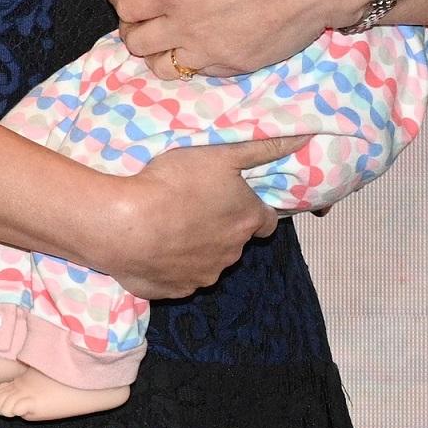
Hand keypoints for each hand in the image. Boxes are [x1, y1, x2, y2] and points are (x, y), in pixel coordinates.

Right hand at [81, 136, 300, 299]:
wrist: (123, 225)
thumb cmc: (173, 183)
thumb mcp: (221, 154)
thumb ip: (263, 147)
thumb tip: (304, 138)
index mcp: (247, 220)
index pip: (266, 221)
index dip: (252, 210)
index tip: (233, 201)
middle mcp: (232, 253)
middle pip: (235, 241)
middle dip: (221, 229)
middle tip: (193, 208)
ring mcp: (203, 276)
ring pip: (207, 262)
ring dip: (195, 249)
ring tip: (167, 228)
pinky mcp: (174, 290)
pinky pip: (177, 279)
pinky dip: (170, 267)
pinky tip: (152, 249)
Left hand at [107, 0, 362, 78]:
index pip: (126, 9)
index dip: (119, 1)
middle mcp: (186, 27)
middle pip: (136, 43)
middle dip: (130, 29)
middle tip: (138, 17)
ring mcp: (212, 51)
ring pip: (162, 66)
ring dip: (154, 52)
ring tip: (162, 37)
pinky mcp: (236, 66)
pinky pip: (198, 72)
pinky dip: (189, 61)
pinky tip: (196, 44)